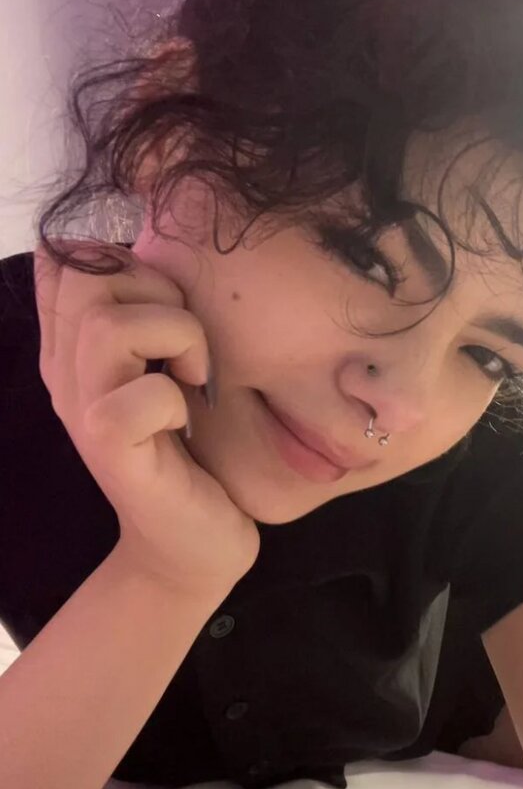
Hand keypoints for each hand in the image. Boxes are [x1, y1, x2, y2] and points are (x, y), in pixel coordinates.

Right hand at [33, 240, 260, 597]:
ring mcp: (82, 410)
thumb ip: (145, 312)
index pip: (65, 255)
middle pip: (88, 272)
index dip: (124, 260)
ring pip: (110, 324)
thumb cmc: (191, 449)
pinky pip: (141, 393)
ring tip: (192, 376)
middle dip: (158, 292)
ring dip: (177, 339)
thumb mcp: (166, 366)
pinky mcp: (110, 450)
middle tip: (186, 345)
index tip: (161, 309)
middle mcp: (66, 371)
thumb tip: (143, 246)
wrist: (192, 542)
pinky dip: (178, 397)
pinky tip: (188, 419)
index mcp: (75, 345)